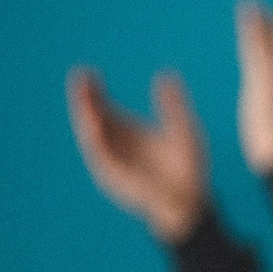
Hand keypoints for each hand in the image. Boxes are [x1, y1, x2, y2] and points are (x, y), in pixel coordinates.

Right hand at [66, 68, 209, 242]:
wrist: (191, 200)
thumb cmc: (187, 166)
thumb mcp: (184, 129)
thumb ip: (173, 105)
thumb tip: (167, 73)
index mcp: (127, 131)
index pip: (103, 107)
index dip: (93, 90)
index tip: (88, 71)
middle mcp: (115, 144)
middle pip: (92, 118)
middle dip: (84, 100)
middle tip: (81, 77)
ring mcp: (113, 162)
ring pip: (93, 137)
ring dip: (87, 119)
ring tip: (86, 99)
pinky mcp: (116, 178)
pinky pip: (103, 159)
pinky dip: (97, 143)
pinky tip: (95, 127)